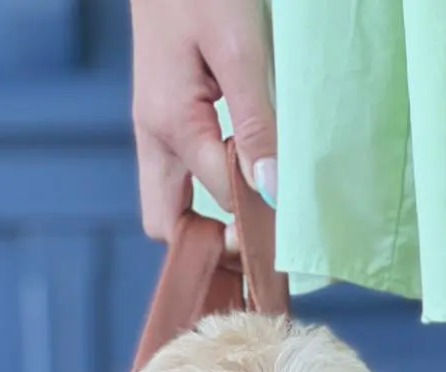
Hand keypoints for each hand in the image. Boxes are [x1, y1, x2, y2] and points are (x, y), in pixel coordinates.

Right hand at [129, 0, 276, 238]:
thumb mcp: (240, 47)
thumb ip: (256, 122)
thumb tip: (271, 192)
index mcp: (171, 125)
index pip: (220, 201)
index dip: (256, 225)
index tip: (291, 241)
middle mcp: (154, 135)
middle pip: (167, 224)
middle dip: (207, 245)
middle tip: (258, 250)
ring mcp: (153, 125)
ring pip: (170, 201)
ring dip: (207, 219)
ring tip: (256, 225)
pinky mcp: (163, 112)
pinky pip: (180, 171)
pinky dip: (207, 189)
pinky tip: (243, 181)